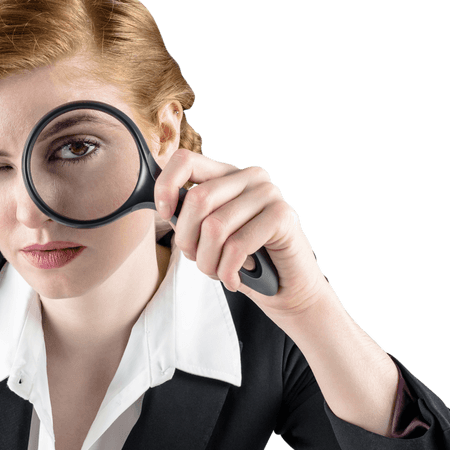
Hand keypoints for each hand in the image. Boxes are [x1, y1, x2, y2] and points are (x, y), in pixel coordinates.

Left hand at [154, 150, 330, 320]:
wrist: (285, 289)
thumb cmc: (243, 262)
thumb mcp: (207, 236)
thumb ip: (187, 217)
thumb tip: (165, 208)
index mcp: (227, 175)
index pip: (185, 160)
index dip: (166, 187)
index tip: (165, 214)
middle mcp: (249, 177)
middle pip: (198, 199)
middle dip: (187, 240)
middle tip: (198, 260)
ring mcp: (269, 193)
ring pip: (215, 227)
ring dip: (208, 262)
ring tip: (217, 273)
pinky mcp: (283, 216)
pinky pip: (237, 245)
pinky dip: (228, 271)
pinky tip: (233, 279)